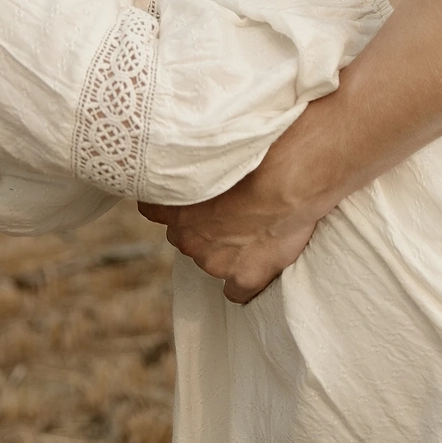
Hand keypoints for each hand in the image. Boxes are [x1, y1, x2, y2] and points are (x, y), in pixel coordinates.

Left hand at [138, 168, 321, 303]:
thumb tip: (192, 157)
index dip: (174, 205)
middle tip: (229, 210)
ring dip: (225, 249)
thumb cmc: (253, 155)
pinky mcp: (243, 278)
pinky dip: (244, 280)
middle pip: (184, 236)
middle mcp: (187, 238)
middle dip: (201, 227)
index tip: (189, 198)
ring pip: (210, 260)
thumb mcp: (209, 151)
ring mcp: (214, 261)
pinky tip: (258, 265)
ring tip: (252, 229)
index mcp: (173, 207)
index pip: (153, 210)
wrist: (288, 178)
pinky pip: (237, 291)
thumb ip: (193, 165)